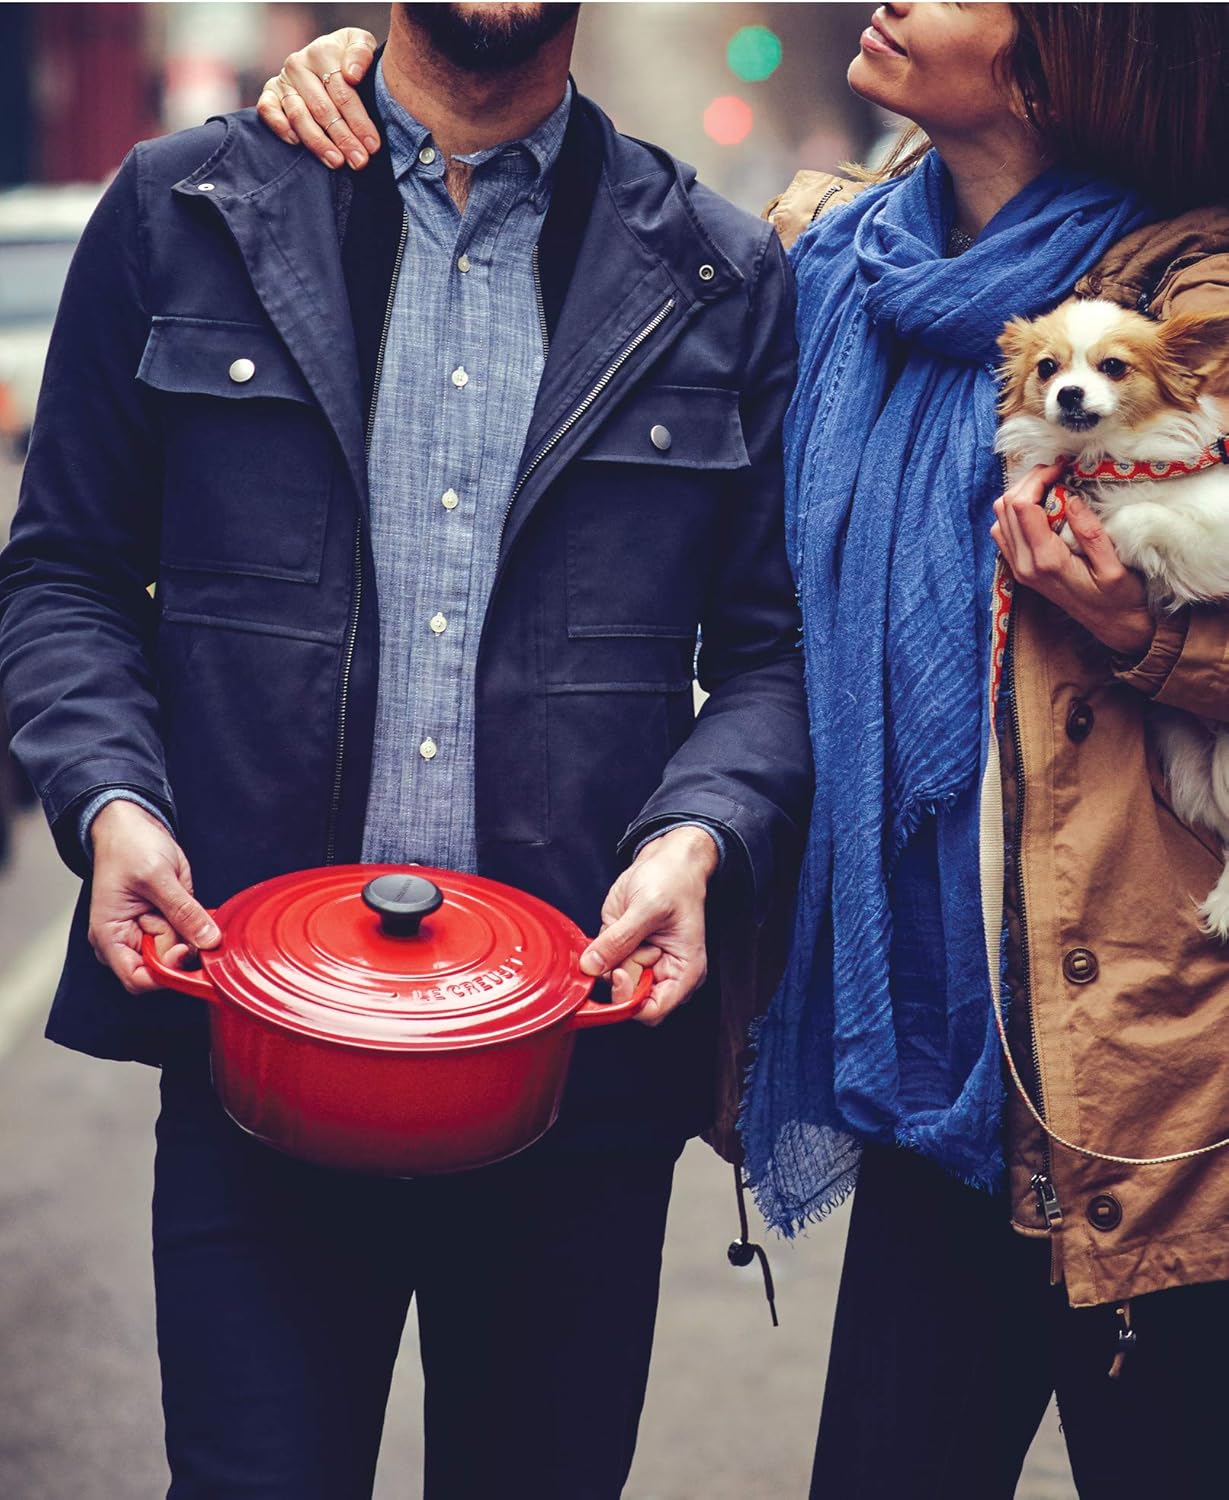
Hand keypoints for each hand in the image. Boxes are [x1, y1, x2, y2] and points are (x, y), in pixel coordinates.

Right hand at [88, 800, 219, 994]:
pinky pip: (188, 933)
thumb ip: (183, 911)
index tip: (187, 952)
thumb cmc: (128, 846)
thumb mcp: (157, 877)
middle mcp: (129, 939)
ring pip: (181, 951)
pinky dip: (196, 922)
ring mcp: (149, 930)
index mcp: (111, 936)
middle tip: (183, 911)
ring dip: (191, 930)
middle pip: (165, 966)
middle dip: (182, 944)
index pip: (138, 979)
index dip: (165, 974)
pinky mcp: (167, 920)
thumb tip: (208, 940)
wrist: (129, 824)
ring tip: (180, 898)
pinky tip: (190, 902)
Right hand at [257, 28, 380, 169]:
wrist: (327, 57)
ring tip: (336, 162)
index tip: (373, 146)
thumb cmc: (349, 58)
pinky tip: (296, 143)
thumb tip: (352, 75)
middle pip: (322, 108)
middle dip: (343, 139)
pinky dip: (280, 126)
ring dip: (318, 142)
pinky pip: (267, 110)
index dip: (359, 121)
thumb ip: (362, 53)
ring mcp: (283, 80)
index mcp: (323, 51)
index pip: (342, 92)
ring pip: (299, 115)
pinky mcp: (269, 93)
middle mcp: (299, 64)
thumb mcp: (361, 45)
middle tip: (359, 162)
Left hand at [580, 827, 719, 1027]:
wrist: (669, 859)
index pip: (652, 1011)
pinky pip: (601, 962)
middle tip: (623, 942)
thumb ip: (619, 939)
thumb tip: (592, 966)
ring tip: (622, 928)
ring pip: (610, 982)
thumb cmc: (674, 880)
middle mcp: (661, 972)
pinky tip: (612, 927)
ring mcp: (639, 961)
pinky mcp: (621, 948)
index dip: (630, 999)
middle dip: (617, 974)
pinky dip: (598, 949)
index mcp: (682, 972)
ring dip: (606, 959)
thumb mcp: (647, 907)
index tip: (619, 973)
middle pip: (628, 999)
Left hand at [991, 464, 1154, 655]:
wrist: (1112, 626)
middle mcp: (1025, 565)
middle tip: (1056, 471)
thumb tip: (1070, 499)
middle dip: (1028, 481)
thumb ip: (1091, 533)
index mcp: (1046, 561)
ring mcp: (1019, 568)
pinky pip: (1003, 533)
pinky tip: (1041, 507)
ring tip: (1049, 484)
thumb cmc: (1120, 598)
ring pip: (1000, 518)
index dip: (1039, 478)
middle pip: (1006, 507)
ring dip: (1020, 494)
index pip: (1023, 506)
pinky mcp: (1020, 569)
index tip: (1062, 468)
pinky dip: (1015, 512)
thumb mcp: (1115, 567)